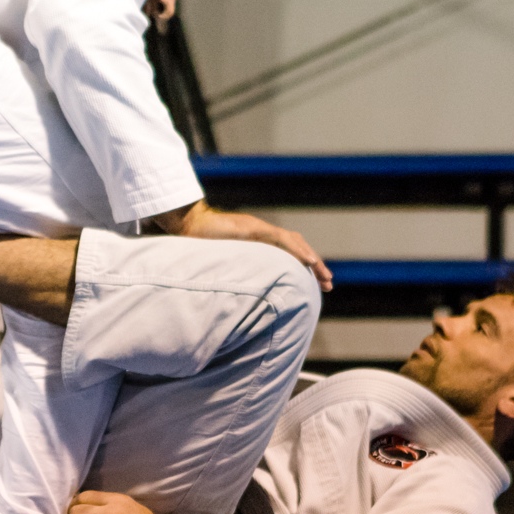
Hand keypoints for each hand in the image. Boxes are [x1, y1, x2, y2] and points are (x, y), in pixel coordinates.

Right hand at [148, 200, 332, 291]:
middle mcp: (259, 231)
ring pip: (292, 241)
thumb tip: (245, 290)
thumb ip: (237, 268)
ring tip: (324, 276)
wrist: (184, 223)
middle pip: (295, 244)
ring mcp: (255, 228)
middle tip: (328, 283)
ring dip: (310, 258)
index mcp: (255, 238)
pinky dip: (295, 250)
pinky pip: (278, 239)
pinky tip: (308, 262)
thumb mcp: (222, 259)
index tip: (317, 281)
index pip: (286, 249)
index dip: (302, 262)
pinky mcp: (250, 228)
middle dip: (314, 264)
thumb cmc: (198, 243)